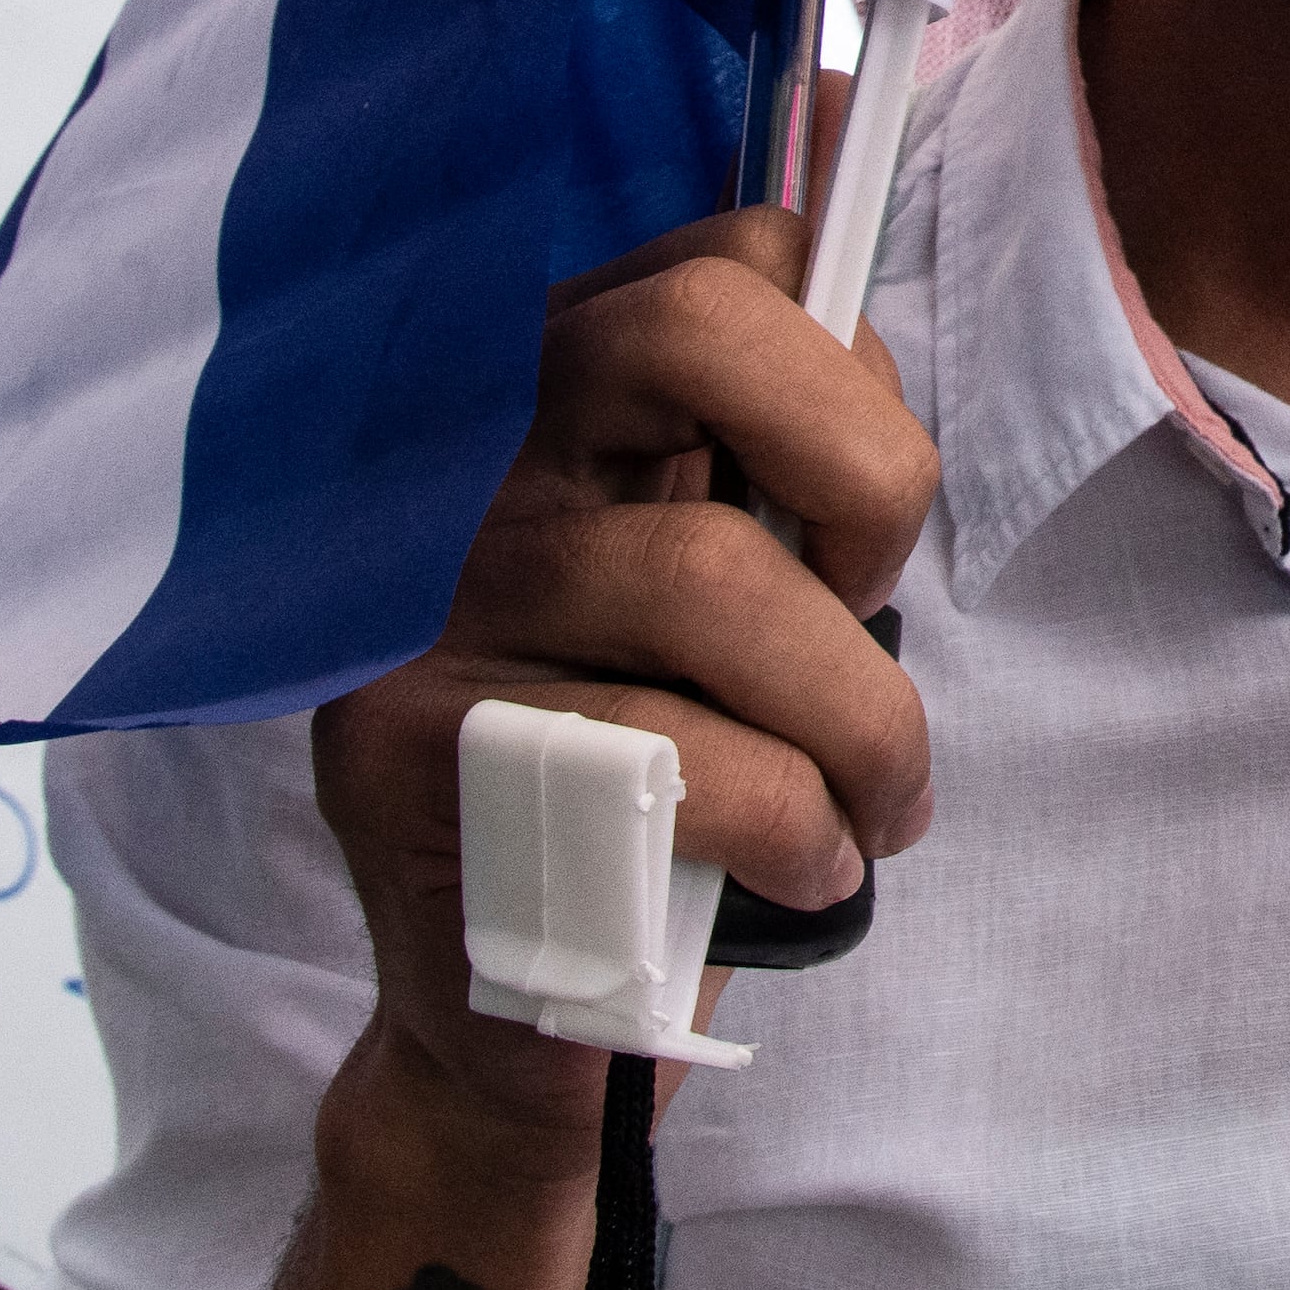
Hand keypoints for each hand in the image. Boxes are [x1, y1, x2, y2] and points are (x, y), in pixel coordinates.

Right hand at [304, 189, 937, 1157]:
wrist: (512, 1029)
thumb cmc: (655, 781)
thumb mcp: (717, 589)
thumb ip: (774, 452)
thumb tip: (867, 275)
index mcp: (553, 402)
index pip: (727, 260)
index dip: (848, 371)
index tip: (855, 520)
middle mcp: (467, 464)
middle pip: (696, 331)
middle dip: (865, 475)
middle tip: (866, 611)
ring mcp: (423, 602)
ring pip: (714, 573)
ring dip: (865, 719)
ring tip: (876, 806)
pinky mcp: (412, 754)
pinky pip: (680, 752)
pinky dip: (799, 823)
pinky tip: (803, 869)